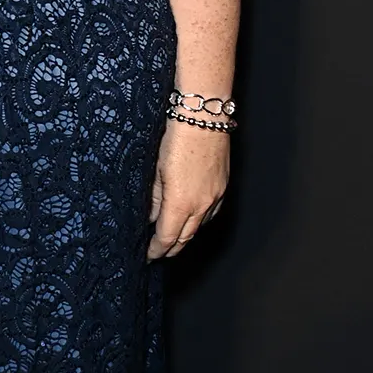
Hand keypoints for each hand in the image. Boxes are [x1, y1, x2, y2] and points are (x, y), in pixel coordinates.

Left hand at [147, 120, 229, 259]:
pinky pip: (212, 212)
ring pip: (200, 226)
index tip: (149, 256)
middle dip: (172, 248)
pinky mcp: (223, 186)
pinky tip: (193, 219)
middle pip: (186, 236)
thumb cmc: (176, 138)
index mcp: (181, 203)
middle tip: (160, 254)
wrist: (204, 117)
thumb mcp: (155, 169)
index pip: (167, 237)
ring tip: (174, 240)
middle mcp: (201, 204)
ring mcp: (215, 196)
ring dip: (186, 236)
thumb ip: (153, 197)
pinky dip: (200, 221)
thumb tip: (150, 216)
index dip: (157, 249)